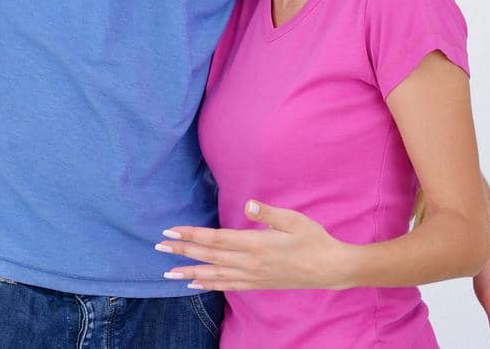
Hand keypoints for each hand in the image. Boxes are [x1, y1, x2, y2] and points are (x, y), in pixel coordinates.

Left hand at [156, 200, 351, 290]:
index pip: (216, 239)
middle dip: (182, 251)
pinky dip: (209, 284)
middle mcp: (250, 263)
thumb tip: (250, 205)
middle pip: (209, 256)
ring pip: (214, 274)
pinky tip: (195, 283)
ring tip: (168, 272)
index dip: (192, 235)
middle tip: (159, 247)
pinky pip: (227, 286)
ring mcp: (252, 276)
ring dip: (189, 271)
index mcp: (256, 244)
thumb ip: (268, 213)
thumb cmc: (312, 239)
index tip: (171, 231)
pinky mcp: (257, 284)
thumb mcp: (293, 220)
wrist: (330, 269)